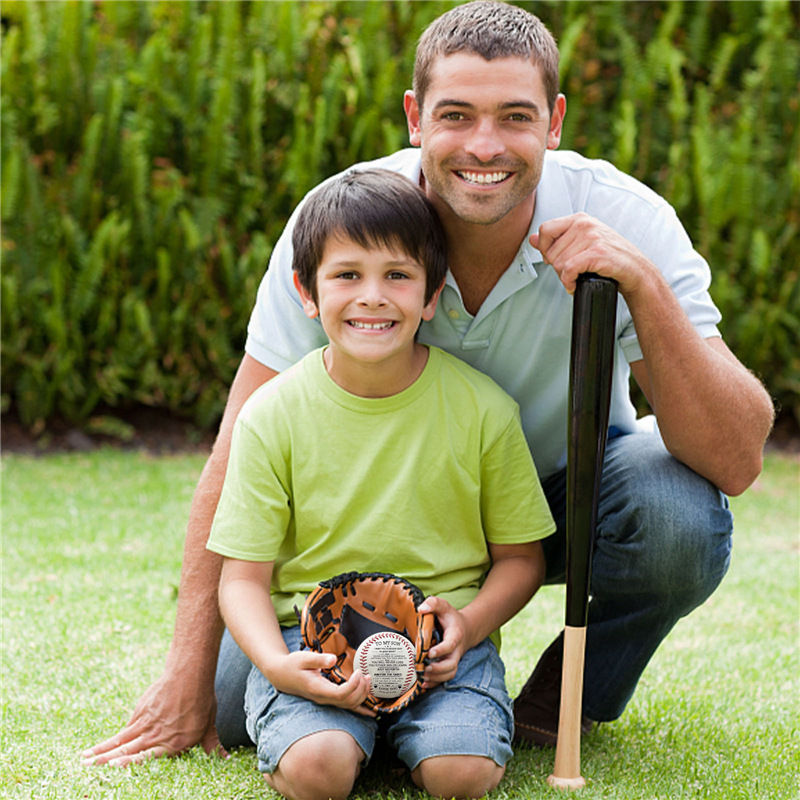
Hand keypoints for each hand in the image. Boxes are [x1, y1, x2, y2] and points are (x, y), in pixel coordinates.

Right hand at [82, 671, 224, 766]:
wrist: (189, 673)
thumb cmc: (201, 700)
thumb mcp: (209, 725)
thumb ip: (212, 745)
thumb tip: (226, 760)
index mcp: (174, 743)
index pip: (148, 759)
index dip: (130, 765)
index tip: (113, 770)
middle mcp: (157, 735)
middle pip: (128, 751)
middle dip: (107, 762)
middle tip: (87, 769)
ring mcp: (146, 723)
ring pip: (121, 740)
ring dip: (101, 751)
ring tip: (84, 760)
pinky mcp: (141, 711)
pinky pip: (124, 728)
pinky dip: (111, 739)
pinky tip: (100, 746)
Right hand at [270, 651, 376, 716]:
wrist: (282, 675)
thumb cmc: (292, 665)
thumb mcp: (303, 658)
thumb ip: (319, 659)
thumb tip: (334, 659)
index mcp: (318, 689)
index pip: (340, 694)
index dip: (353, 685)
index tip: (358, 671)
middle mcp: (323, 698)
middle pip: (348, 702)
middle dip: (361, 689)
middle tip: (366, 674)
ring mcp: (326, 701)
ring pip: (349, 705)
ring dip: (362, 695)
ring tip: (368, 679)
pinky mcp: (328, 699)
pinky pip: (346, 707)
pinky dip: (360, 708)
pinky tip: (371, 712)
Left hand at [417, 596, 467, 688]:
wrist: (464, 629)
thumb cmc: (450, 617)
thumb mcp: (443, 606)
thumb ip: (433, 603)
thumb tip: (421, 609)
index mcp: (455, 635)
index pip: (450, 645)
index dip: (440, 650)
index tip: (429, 653)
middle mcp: (456, 650)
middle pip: (451, 664)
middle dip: (438, 669)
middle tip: (424, 668)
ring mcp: (453, 659)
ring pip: (449, 674)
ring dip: (436, 678)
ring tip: (422, 676)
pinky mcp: (449, 666)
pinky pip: (445, 678)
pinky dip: (435, 683)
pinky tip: (423, 683)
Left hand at [531, 212, 654, 296]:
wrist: (636, 270)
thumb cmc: (608, 258)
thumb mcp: (582, 244)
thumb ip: (556, 240)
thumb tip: (532, 239)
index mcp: (579, 219)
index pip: (545, 230)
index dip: (546, 249)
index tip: (556, 259)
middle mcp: (585, 224)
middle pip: (551, 252)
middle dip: (558, 268)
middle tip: (573, 272)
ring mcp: (592, 237)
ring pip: (559, 263)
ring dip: (565, 277)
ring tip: (578, 278)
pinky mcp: (597, 253)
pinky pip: (568, 270)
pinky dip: (568, 283)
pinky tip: (575, 286)